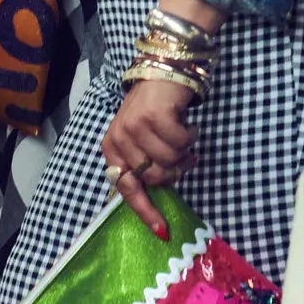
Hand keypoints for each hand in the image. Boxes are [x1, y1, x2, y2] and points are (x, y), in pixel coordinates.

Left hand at [101, 77, 198, 238]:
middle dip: (174, 170)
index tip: (163, 231)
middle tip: (183, 155)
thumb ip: (144, 165)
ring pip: (170, 161)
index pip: (127, 188)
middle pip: (155, 177)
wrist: (162, 73)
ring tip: (183, 135)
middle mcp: (119, 138)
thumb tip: (156, 200)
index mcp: (112, 148)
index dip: (146, 210)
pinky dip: (190, 135)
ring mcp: (135, 126)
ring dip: (184, 150)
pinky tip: (186, 123)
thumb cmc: (153, 111)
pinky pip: (181, 142)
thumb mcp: (140, 139)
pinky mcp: (154, 115)